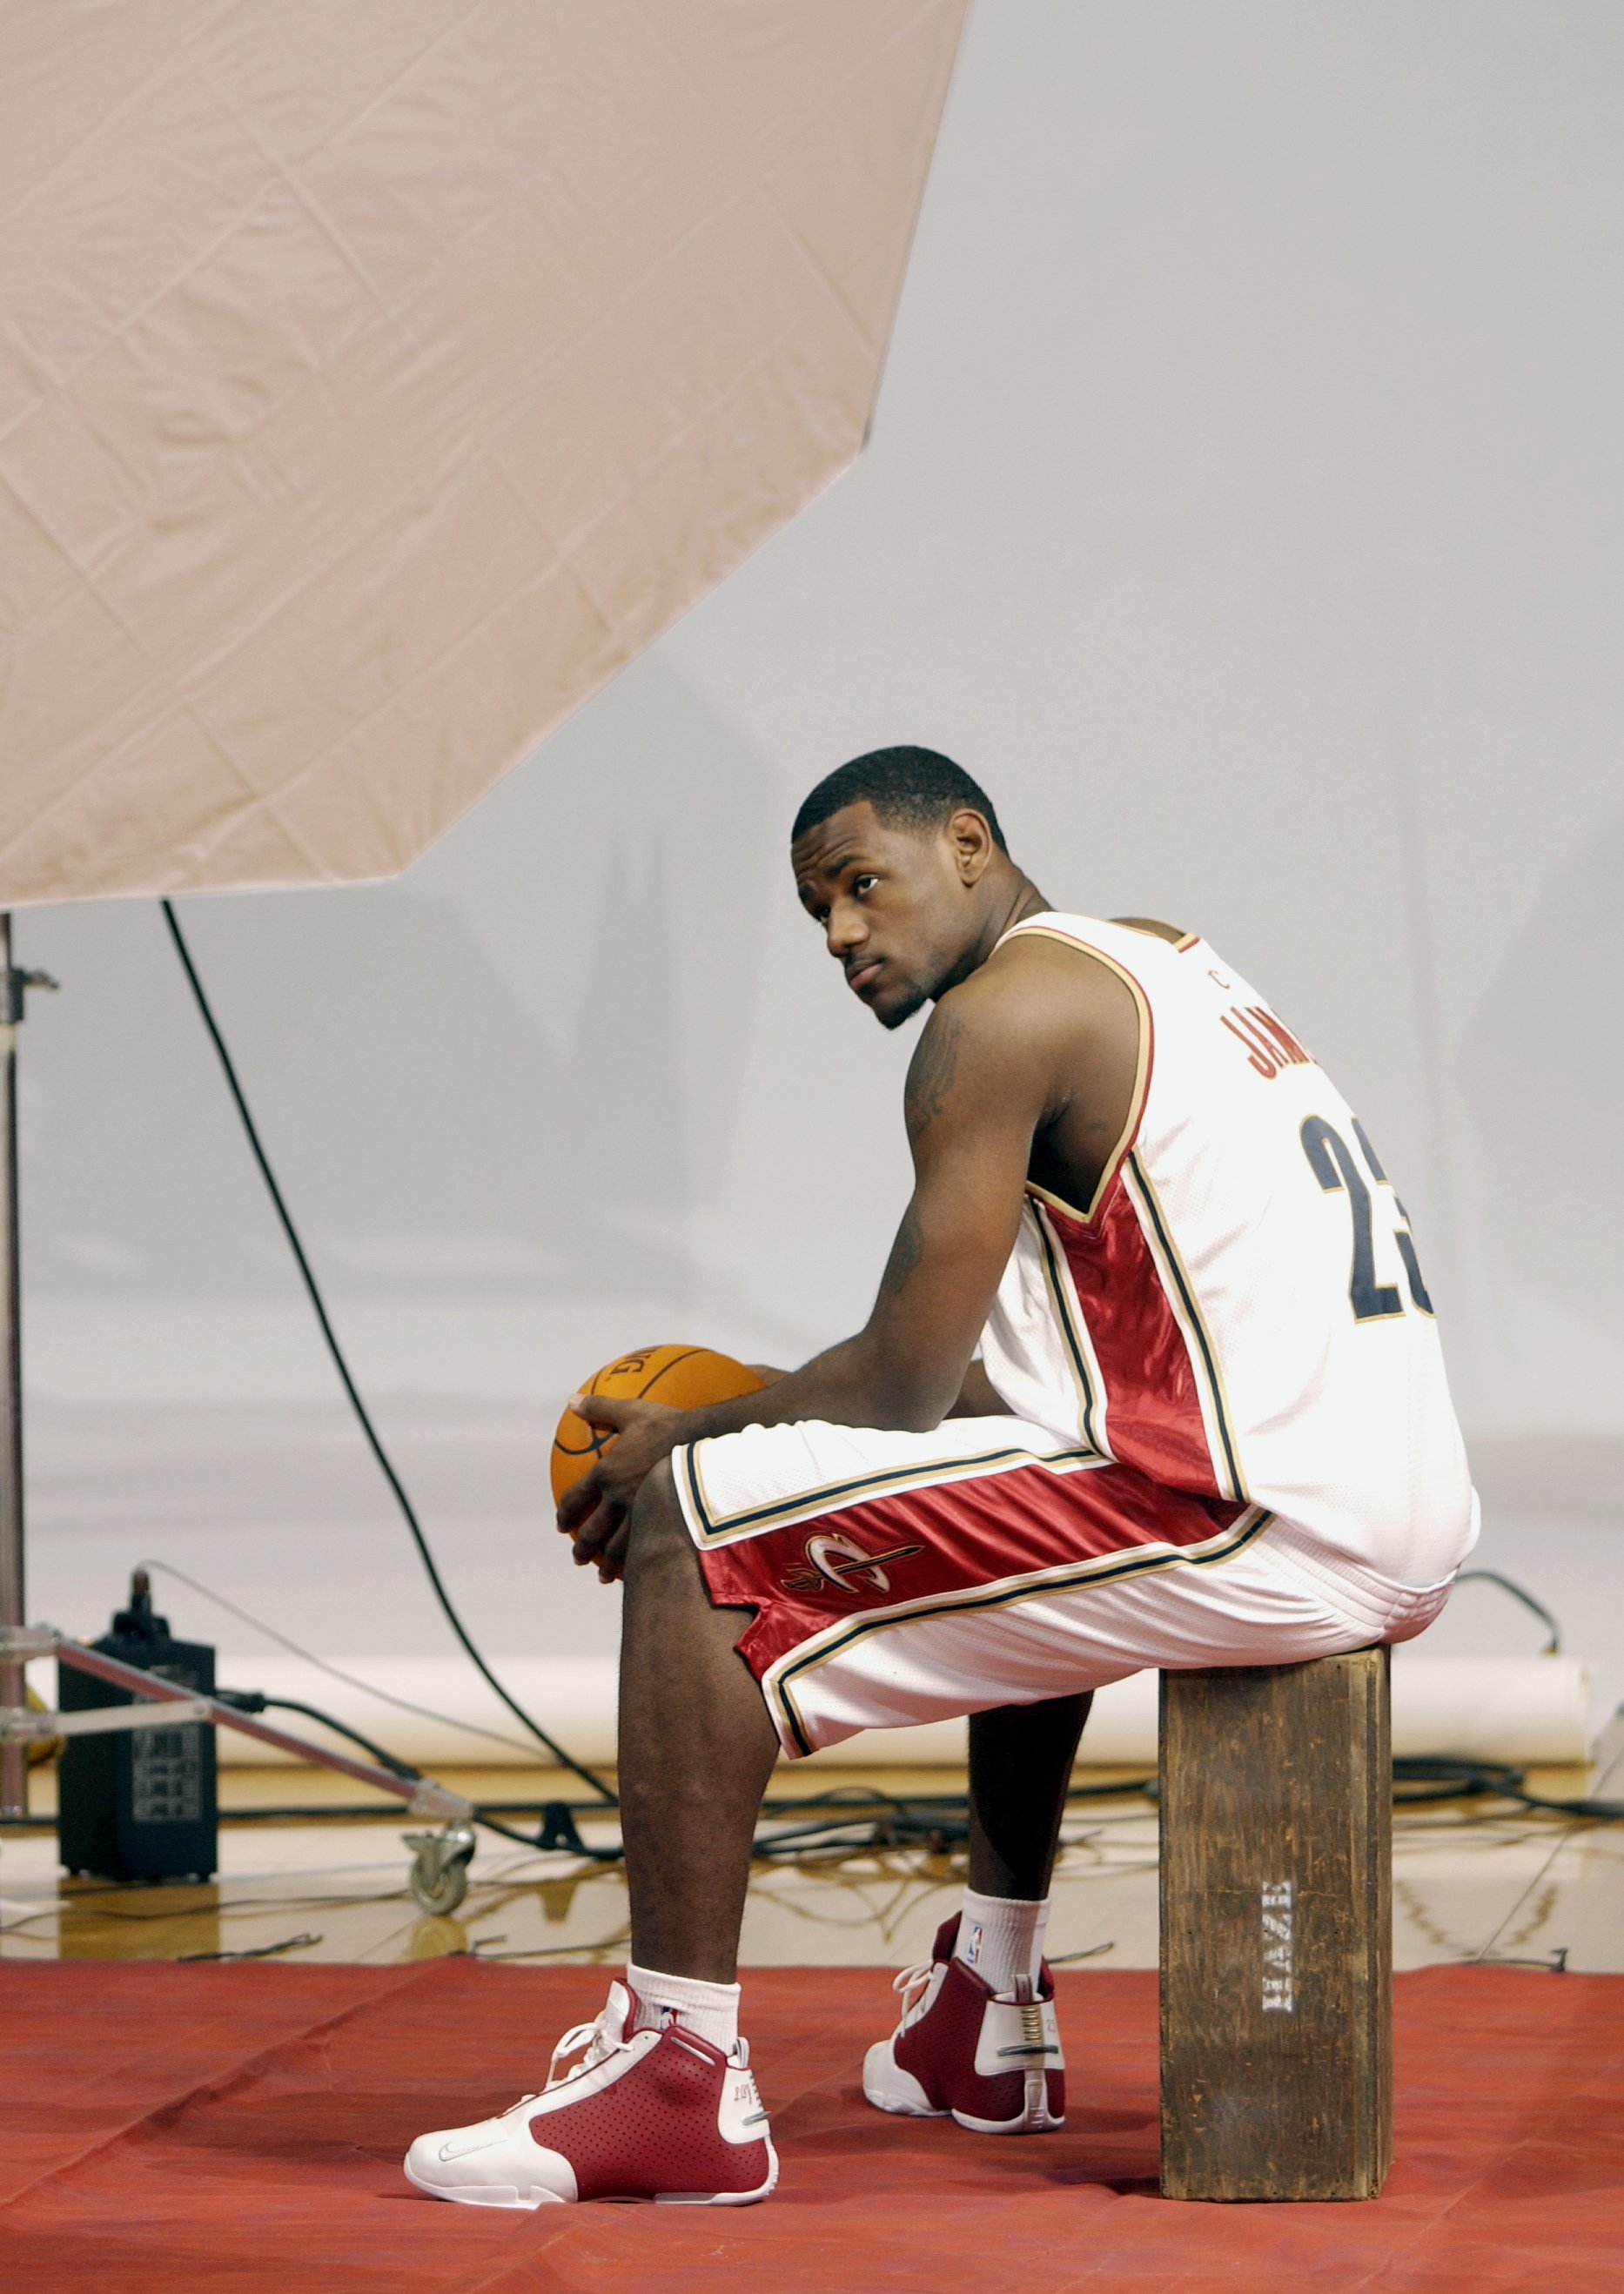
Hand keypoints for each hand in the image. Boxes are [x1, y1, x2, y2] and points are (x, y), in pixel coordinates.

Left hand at [555, 1392, 681, 1582]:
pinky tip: (640, 1572)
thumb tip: (571, 1401)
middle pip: (592, 1531)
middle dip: (582, 1548)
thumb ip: (600, 1408)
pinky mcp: (664, 1521)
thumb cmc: (667, 1424)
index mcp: (606, 1473)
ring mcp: (641, 1513)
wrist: (703, 1442)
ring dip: (607, 1564)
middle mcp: (618, 1498)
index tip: (561, 1525)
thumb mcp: (631, 1411)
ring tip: (603, 1576)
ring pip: (617, 1547)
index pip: (576, 1499)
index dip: (565, 1514)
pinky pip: (647, 1547)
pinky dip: (638, 1563)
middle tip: (578, 1557)